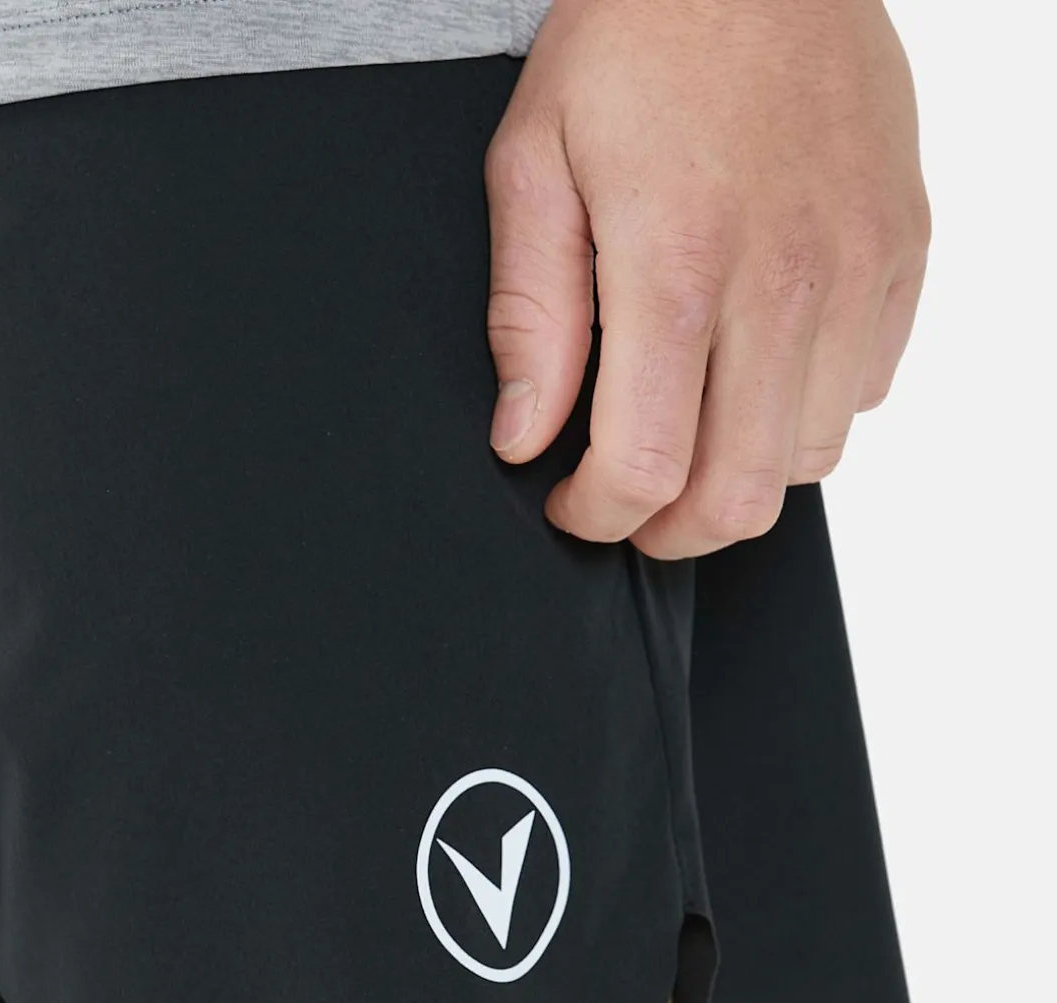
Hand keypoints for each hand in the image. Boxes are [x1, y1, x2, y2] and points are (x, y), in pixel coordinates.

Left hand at [485, 0, 929, 557]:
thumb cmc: (638, 35)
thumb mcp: (536, 160)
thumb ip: (532, 315)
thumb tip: (524, 437)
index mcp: (678, 264)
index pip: (649, 465)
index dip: (601, 516)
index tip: (573, 505)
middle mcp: (784, 280)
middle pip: (740, 495)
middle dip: (671, 530)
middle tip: (630, 505)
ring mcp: (857, 267)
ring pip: (810, 459)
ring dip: (741, 472)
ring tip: (692, 429)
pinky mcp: (903, 251)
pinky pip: (863, 391)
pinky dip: (807, 410)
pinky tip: (757, 367)